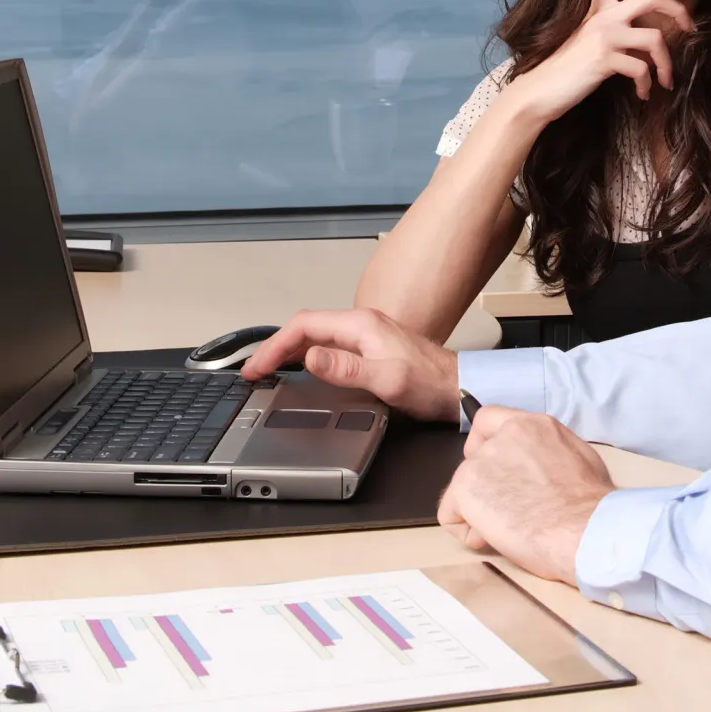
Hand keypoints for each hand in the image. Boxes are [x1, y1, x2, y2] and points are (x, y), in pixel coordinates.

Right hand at [240, 308, 459, 421]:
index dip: (275, 345)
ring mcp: (366, 334)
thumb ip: (346, 368)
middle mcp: (361, 324)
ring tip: (268, 369)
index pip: (304, 326)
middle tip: (254, 370)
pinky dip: (306, 354)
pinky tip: (300, 368)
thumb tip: (311, 358)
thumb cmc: (429, 383)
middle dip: (275, 347)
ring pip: (316, 335)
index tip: (258, 366)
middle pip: (305, 327)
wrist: (456, 387)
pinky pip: (328, 345)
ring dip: (289, 350)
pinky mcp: (370, 347)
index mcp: (361, 325)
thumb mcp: (386, 379)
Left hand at [437, 406, 614, 583]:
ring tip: (512, 530)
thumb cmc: (592, 505)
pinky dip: (467, 531)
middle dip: (485, 484)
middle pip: (473, 458)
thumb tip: (541, 466)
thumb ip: (548, 452)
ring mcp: (480, 462)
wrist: (586, 529)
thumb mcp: (578, 458)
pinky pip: (449, 515)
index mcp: (531, 426)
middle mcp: (502, 437)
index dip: (484, 444)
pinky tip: (494, 539)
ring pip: (463, 488)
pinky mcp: (465, 489)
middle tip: (510, 509)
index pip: (487, 419)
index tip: (493, 467)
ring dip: (481, 511)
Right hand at [503, 0, 694, 121]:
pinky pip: (641, 68)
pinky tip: (643, 94)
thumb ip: (611, 32)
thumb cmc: (565, 69)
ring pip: (655, 39)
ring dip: (666, 64)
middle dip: (678, 9)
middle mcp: (603, 16)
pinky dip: (647, 84)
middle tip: (690, 26)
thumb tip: (647, 43)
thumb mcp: (584, 40)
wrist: (541, 91)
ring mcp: (604, 36)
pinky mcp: (604, 58)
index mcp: (596, 9)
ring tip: (665, 80)